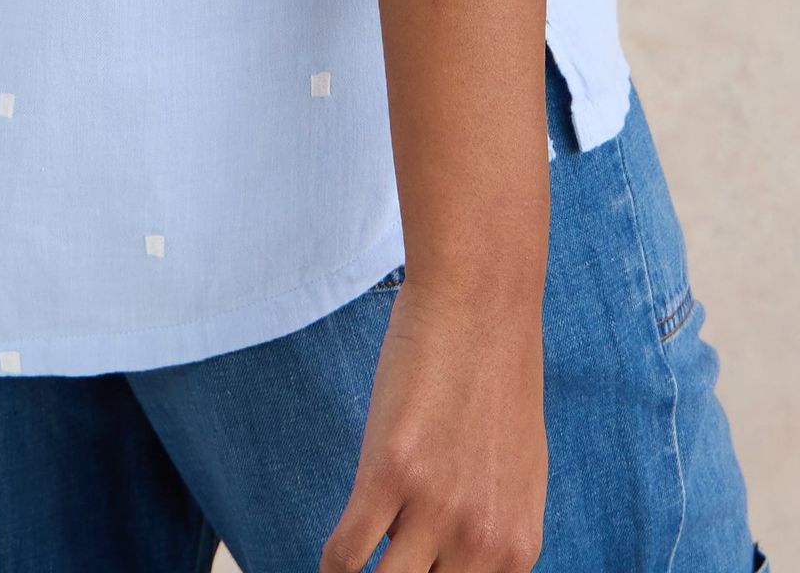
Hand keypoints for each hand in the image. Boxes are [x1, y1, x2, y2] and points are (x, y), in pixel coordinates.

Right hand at [319, 274, 546, 571]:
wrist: (481, 305)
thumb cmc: (496, 381)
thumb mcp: (515, 475)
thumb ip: (492, 529)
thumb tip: (454, 560)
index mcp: (517, 548)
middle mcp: (481, 539)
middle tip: (384, 570)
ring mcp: (437, 506)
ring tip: (352, 571)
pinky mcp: (390, 469)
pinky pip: (348, 554)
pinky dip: (334, 568)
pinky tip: (334, 561)